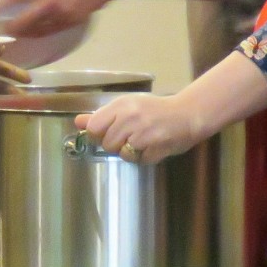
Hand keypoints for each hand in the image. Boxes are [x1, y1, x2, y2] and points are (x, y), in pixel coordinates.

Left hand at [0, 0, 111, 37]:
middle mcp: (50, 0)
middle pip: (22, 21)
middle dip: (7, 27)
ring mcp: (61, 13)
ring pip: (35, 29)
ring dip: (22, 32)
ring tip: (12, 32)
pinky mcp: (71, 21)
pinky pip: (50, 31)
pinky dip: (38, 32)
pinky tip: (32, 31)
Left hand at [76, 94, 204, 163]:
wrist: (188, 114)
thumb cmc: (155, 109)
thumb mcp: (127, 106)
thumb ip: (102, 115)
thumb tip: (78, 122)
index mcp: (122, 105)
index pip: (94, 128)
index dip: (98, 134)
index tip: (108, 132)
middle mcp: (131, 118)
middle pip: (107, 144)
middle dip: (117, 144)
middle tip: (131, 135)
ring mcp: (144, 134)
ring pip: (122, 154)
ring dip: (131, 152)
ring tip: (143, 140)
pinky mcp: (156, 148)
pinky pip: (140, 161)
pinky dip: (145, 157)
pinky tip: (153, 146)